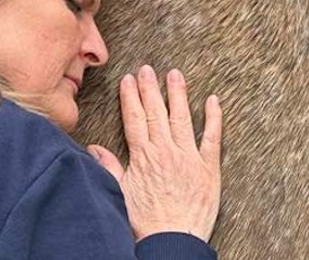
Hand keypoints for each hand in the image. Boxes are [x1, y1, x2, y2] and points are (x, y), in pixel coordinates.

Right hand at [87, 66, 222, 240]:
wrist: (172, 241)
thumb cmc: (145, 223)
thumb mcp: (119, 194)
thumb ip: (109, 168)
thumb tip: (94, 148)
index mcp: (143, 157)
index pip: (134, 118)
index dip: (131, 96)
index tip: (129, 79)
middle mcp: (165, 151)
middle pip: (156, 113)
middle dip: (150, 88)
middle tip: (148, 68)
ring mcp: (189, 157)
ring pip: (182, 118)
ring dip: (178, 94)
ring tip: (174, 74)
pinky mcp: (209, 168)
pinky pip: (213, 137)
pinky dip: (214, 117)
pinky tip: (213, 100)